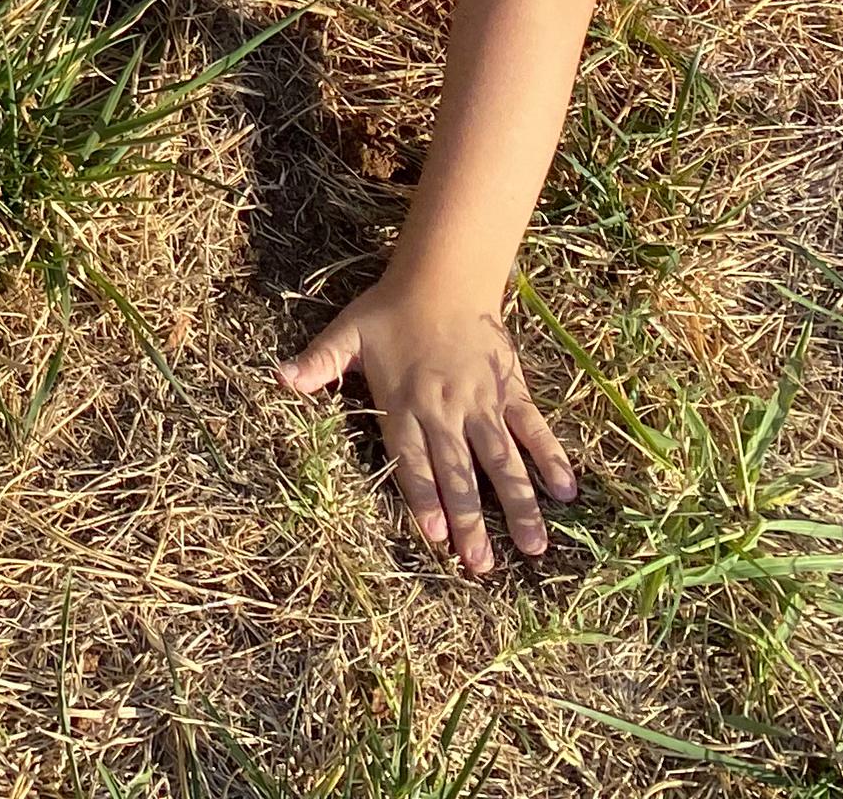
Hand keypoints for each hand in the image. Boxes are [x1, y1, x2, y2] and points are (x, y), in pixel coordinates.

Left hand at [278, 277, 577, 574]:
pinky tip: (565, 491)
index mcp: (404, 403)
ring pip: (502, 460)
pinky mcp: (511, 389)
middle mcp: (445, 410)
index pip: (413, 460)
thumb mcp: (347, 334)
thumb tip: (277, 379)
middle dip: (470, 520)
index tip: (437, 534)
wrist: (444, 276)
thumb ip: (318, 363)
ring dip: (518, 504)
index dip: (425, 497)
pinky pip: (534, 428)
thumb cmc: (391, 310)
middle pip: (459, 472)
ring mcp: (483, 402)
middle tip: (482, 566)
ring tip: (533, 547)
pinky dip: (551, 458)